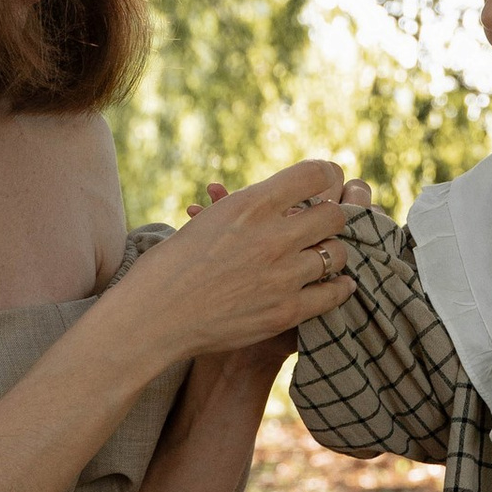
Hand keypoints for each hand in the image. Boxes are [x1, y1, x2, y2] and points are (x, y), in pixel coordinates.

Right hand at [116, 159, 356, 356]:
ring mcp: (282, 275)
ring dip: (332, 254)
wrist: (154, 317)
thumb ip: (250, 211)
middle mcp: (272, 236)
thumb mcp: (209, 221)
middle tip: (324, 226)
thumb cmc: (170, 266)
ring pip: (338, 254)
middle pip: (334, 215)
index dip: (327, 174)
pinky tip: (337, 284)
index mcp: (250, 204)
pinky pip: (332, 293)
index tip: (328, 180)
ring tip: (324, 257)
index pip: (314, 174)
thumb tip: (282, 202)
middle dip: (332, 218)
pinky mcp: (285, 311)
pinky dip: (338, 288)